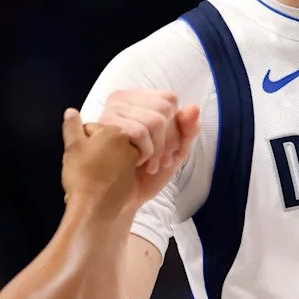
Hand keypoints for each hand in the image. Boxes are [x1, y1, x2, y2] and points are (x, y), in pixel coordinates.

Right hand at [61, 108, 137, 217]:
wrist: (94, 208)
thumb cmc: (83, 176)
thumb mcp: (72, 146)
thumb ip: (72, 126)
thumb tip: (71, 112)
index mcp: (115, 131)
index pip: (93, 129)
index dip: (81, 141)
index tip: (78, 154)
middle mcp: (128, 145)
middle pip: (105, 140)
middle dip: (94, 149)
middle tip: (83, 163)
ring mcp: (132, 162)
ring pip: (112, 155)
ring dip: (102, 161)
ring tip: (91, 174)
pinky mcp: (132, 179)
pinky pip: (118, 170)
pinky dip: (109, 174)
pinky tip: (99, 183)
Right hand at [97, 89, 200, 203]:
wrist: (125, 199)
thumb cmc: (147, 173)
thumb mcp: (176, 149)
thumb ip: (187, 128)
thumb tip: (194, 107)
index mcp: (138, 99)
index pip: (168, 99)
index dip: (174, 127)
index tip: (168, 149)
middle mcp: (121, 99)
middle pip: (163, 108)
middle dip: (167, 140)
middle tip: (158, 160)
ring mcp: (111, 112)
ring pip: (154, 120)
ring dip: (157, 150)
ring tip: (148, 164)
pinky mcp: (104, 128)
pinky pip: (139, 132)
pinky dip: (145, 153)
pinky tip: (135, 162)